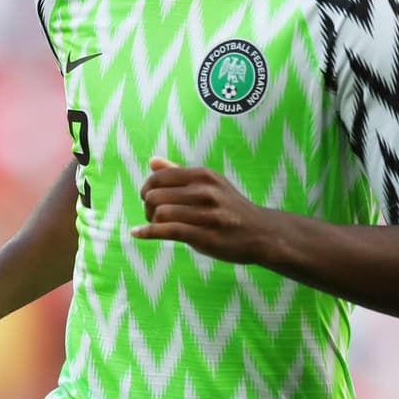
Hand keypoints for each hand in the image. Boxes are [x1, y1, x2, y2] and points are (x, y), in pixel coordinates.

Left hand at [131, 156, 273, 263]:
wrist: (261, 233)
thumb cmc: (229, 207)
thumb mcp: (210, 183)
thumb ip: (179, 173)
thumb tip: (152, 161)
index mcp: (204, 175)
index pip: (160, 177)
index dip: (147, 188)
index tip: (147, 198)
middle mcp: (205, 192)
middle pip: (155, 196)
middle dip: (147, 206)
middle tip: (153, 214)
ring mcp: (206, 215)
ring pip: (160, 214)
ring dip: (150, 222)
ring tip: (156, 225)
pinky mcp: (205, 236)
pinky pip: (168, 232)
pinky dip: (147, 232)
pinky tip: (136, 233)